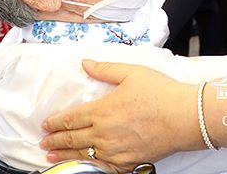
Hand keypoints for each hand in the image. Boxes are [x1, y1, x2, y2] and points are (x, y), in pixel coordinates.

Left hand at [41, 60, 198, 170]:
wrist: (183, 117)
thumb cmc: (161, 93)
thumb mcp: (132, 72)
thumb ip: (106, 69)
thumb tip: (85, 64)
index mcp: (103, 110)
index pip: (71, 118)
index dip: (56, 122)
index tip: (46, 124)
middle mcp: (104, 133)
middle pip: (72, 139)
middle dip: (55, 140)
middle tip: (43, 142)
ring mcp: (113, 151)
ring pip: (82, 155)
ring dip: (64, 156)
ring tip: (51, 157)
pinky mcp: (125, 162)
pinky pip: (100, 168)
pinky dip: (86, 167)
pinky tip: (81, 165)